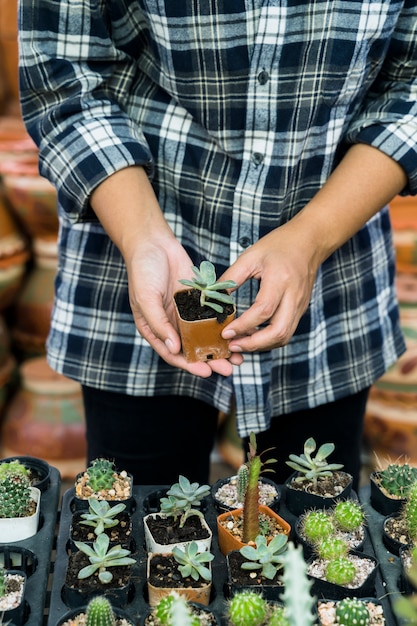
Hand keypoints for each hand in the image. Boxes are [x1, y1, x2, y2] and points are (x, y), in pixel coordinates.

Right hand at [91, 166, 242, 376]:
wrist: (154, 242)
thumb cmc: (143, 271)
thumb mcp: (146, 299)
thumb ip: (159, 325)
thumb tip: (174, 349)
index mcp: (155, 329)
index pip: (173, 354)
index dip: (190, 365)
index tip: (206, 372)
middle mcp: (172, 325)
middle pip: (193, 349)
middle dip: (210, 360)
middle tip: (228, 370)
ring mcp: (186, 313)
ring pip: (205, 335)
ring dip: (220, 346)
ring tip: (237, 358)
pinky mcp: (198, 300)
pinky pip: (212, 316)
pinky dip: (224, 325)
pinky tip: (238, 331)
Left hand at [220, 218, 320, 352]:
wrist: (309, 242)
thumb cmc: (278, 245)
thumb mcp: (250, 256)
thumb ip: (231, 277)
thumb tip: (213, 297)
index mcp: (280, 280)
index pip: (263, 310)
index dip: (244, 325)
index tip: (226, 332)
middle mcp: (294, 296)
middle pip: (278, 331)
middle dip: (254, 344)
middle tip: (232, 345)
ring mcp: (300, 305)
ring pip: (284, 336)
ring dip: (261, 345)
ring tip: (240, 343)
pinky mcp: (301, 310)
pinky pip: (286, 331)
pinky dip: (269, 339)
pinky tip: (253, 336)